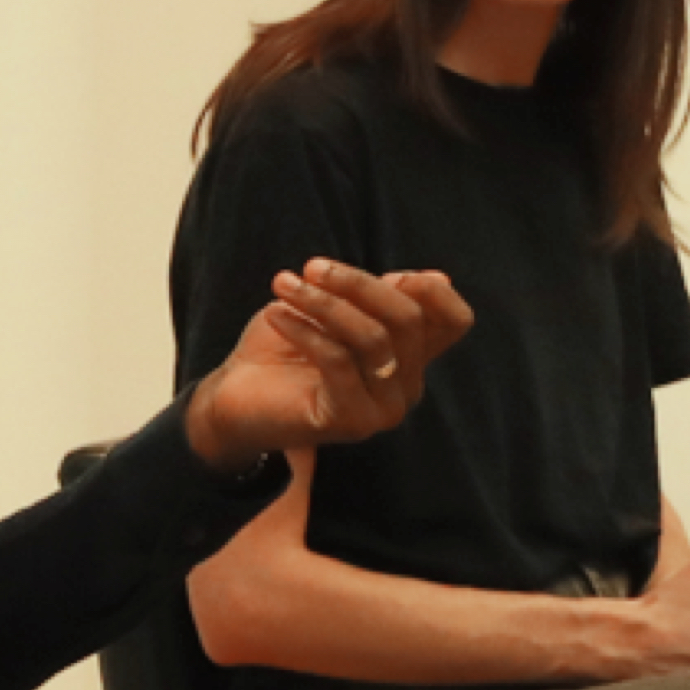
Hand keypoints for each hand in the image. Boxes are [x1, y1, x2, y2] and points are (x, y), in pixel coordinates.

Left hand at [181, 260, 474, 469]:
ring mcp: (384, 409)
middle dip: (358, 283)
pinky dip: (305, 329)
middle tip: (310, 267)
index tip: (391, 272)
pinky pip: (339, 360)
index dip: (432, 290)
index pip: (454, 321)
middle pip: (407, 319)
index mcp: (409, 356)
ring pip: (373, 338)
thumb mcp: (332, 309)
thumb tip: (436, 278)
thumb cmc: (283, 348)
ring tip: (282, 284)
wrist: (234, 400)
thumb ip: (376, 297)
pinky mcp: (352, 422)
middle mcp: (406, 387)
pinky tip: (276, 314)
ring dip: (323, 302)